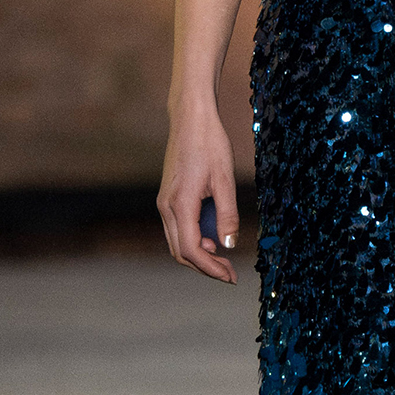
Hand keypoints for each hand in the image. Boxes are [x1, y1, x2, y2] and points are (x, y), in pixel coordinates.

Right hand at [159, 107, 240, 283]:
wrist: (191, 118)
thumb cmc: (209, 143)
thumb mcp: (225, 180)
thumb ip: (227, 215)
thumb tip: (229, 244)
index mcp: (180, 204)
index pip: (192, 250)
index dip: (210, 268)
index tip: (230, 276)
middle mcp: (166, 207)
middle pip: (181, 252)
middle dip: (205, 267)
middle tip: (230, 272)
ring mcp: (164, 202)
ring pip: (177, 242)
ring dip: (199, 254)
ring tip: (224, 256)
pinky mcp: (168, 197)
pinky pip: (178, 228)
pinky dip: (195, 239)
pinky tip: (213, 236)